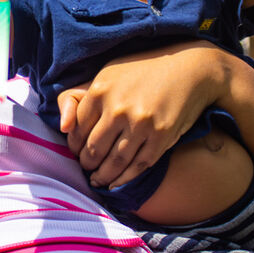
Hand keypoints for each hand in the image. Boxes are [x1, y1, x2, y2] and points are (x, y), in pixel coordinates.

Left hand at [58, 40, 235, 188]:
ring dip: (103, 176)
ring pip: (114, 162)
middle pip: (93, 149)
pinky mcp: (160, 137)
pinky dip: (124, 179)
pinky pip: (137, 166)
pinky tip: (116, 183)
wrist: (190, 69)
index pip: (78, 129)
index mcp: (100, 89)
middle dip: (87, 164)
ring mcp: (140, 124)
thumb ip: (81, 97)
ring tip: (98, 180)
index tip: (77, 151)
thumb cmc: (144, 71)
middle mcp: (118, 108)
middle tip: (87, 168)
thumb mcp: (109, 72)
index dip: (74, 145)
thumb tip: (63, 127)